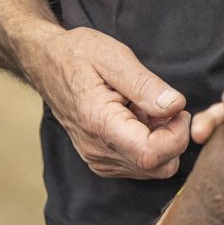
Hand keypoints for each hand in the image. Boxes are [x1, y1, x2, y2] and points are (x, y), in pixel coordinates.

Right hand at [28, 28, 189, 178]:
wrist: (46, 63)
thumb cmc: (78, 55)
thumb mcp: (114, 57)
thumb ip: (146, 85)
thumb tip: (176, 106)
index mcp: (100, 123)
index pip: (151, 154)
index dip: (177, 135)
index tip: (176, 109)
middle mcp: (98, 150)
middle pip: (158, 167)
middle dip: (173, 138)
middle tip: (163, 105)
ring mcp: (98, 159)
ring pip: (152, 169)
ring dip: (161, 141)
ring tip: (146, 108)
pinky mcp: (101, 160)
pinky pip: (139, 165)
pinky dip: (149, 144)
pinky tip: (138, 118)